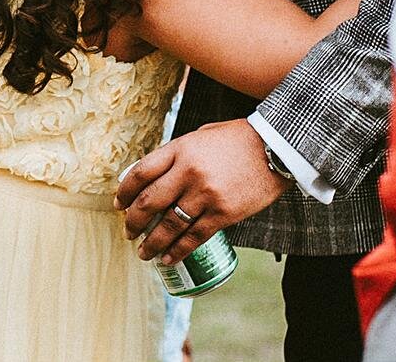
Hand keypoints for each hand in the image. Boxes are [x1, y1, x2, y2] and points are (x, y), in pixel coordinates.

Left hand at [115, 120, 290, 264]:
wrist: (276, 146)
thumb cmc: (237, 139)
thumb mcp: (200, 136)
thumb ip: (177, 154)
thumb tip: (154, 175)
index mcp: (179, 149)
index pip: (140, 173)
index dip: (125, 192)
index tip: (119, 205)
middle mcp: (188, 172)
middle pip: (150, 202)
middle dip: (134, 222)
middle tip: (128, 232)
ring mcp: (206, 194)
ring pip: (170, 225)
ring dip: (152, 243)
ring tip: (144, 253)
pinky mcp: (224, 213)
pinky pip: (195, 237)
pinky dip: (178, 251)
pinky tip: (168, 259)